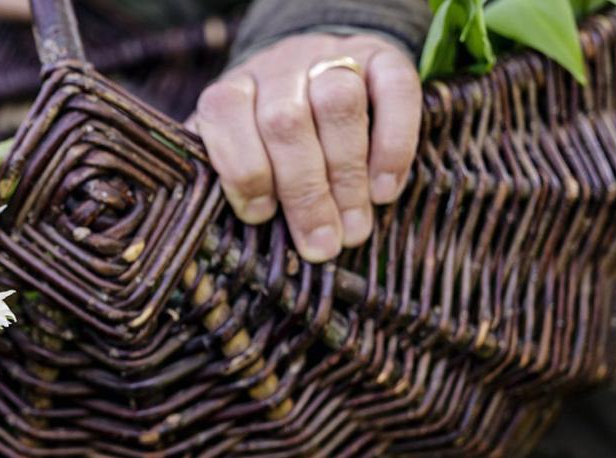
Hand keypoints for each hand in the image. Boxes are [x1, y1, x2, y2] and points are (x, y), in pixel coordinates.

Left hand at [185, 33, 421, 262]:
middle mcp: (279, 68)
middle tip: (323, 243)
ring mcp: (332, 56)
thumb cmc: (266, 142)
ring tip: (354, 227)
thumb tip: (219, 230)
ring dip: (347, 174)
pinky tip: (384, 191)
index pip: (225, 112)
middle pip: (286, 121)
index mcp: (232, 91)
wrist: (318, 75)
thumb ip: (223, 182)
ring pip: (338, 102)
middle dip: (305, 191)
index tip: (261, 217)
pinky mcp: (383, 56)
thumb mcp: (232, 155)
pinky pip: (395, 89)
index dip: (243, 169)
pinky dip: (394, 144)